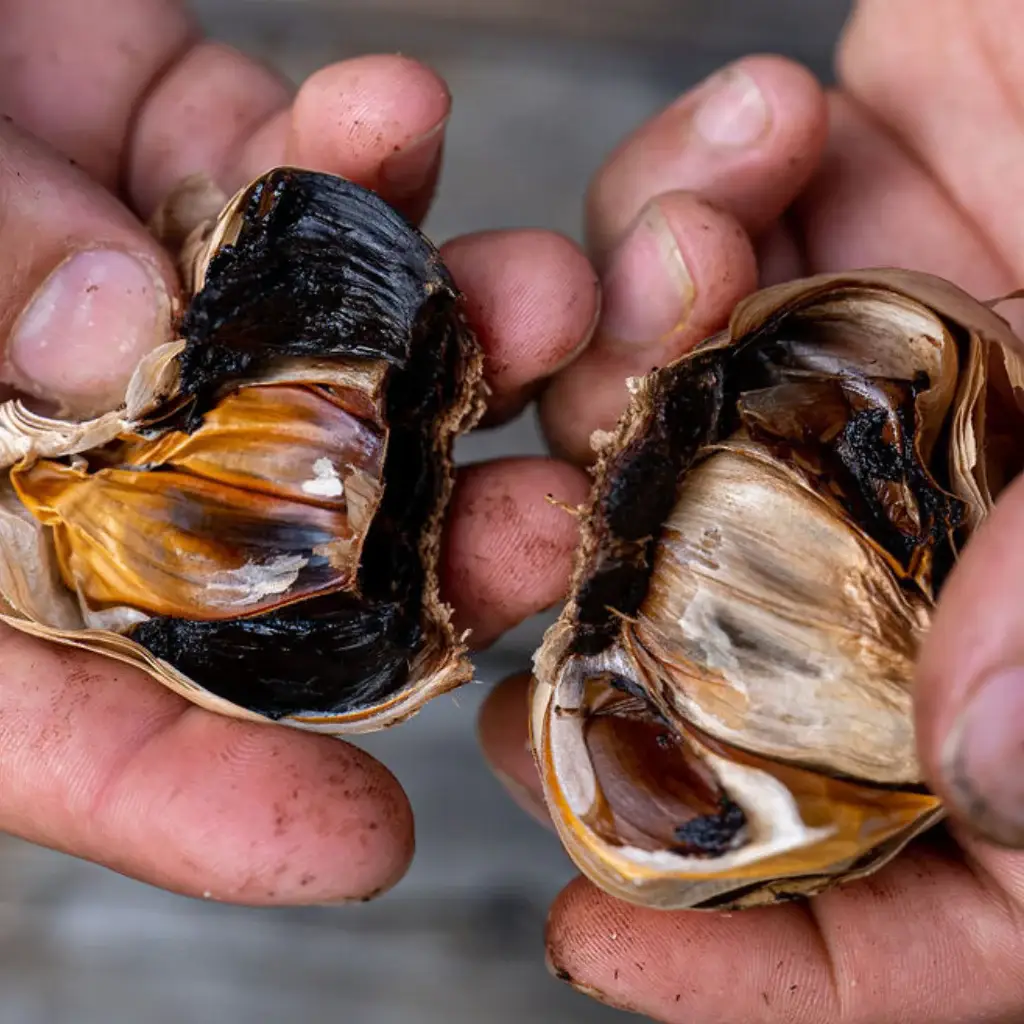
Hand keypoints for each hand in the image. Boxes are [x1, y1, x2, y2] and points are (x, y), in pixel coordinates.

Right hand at [0, 0, 594, 904]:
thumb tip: (114, 337)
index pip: (62, 717)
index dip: (197, 792)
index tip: (362, 844)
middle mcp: (71, 430)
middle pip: (262, 536)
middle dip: (418, 542)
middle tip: (538, 534)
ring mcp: (149, 289)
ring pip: (324, 349)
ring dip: (444, 328)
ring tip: (543, 301)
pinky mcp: (189, 151)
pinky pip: (293, 165)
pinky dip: (355, 146)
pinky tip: (399, 115)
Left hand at [481, 2, 1023, 1018]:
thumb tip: (990, 766)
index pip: (938, 891)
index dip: (774, 945)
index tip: (604, 929)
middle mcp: (970, 517)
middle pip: (734, 652)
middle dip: (609, 624)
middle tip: (529, 591)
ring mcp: (889, 369)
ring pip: (663, 436)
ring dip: (633, 363)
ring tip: (685, 269)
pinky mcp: (841, 215)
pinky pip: (685, 248)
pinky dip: (681, 204)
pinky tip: (762, 137)